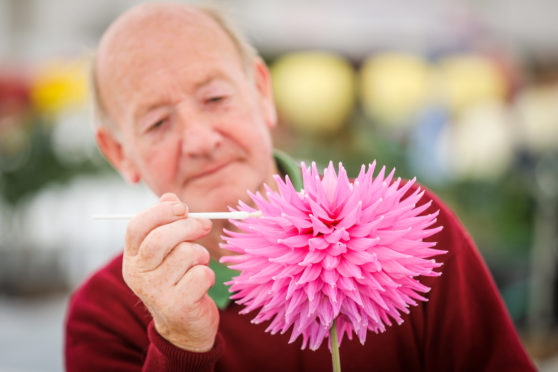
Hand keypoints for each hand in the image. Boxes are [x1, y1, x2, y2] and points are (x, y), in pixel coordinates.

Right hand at [122, 193, 218, 351]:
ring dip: (201, 256)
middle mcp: (138, 275)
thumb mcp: (168, 251)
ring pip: (186, 254)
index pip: (137, 226)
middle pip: (160, 239)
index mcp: (132, 258)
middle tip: (205, 225)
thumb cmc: (178, 279)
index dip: (161, 211)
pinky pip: (201, 274)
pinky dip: (208, 275)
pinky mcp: (177, 306)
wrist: (184, 326)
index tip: (182, 207)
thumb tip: (170, 197)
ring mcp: (156, 292)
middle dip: (188, 227)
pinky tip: (201, 285)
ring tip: (198, 266)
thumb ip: (167, 223)